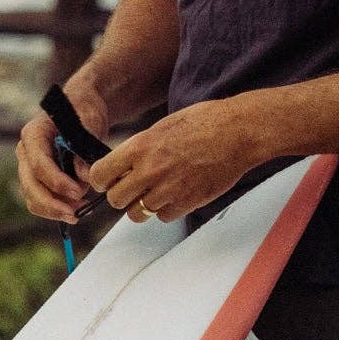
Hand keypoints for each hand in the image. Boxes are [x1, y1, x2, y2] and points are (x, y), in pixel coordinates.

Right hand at [15, 76, 110, 223]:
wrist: (80, 109)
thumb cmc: (84, 111)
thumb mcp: (90, 123)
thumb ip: (85, 149)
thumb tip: (84, 178)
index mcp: (34, 134)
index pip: (38, 163)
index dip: (57, 182)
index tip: (79, 193)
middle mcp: (26, 152)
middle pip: (30, 185)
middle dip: (52, 204)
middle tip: (77, 214)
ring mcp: (28, 167)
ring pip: (32, 198)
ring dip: (55, 209)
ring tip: (82, 210)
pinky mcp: (36, 179)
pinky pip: (40, 201)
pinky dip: (56, 208)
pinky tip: (77, 209)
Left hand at [85, 98, 261, 224]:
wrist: (238, 133)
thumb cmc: (204, 123)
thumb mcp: (162, 126)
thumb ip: (140, 148)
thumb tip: (124, 165)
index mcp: (140, 147)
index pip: (100, 175)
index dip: (102, 180)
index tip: (108, 180)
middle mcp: (150, 170)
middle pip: (116, 200)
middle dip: (121, 196)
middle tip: (132, 188)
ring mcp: (168, 190)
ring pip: (137, 213)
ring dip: (143, 205)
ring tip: (157, 190)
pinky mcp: (187, 203)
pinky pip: (162, 217)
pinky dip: (166, 209)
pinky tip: (176, 193)